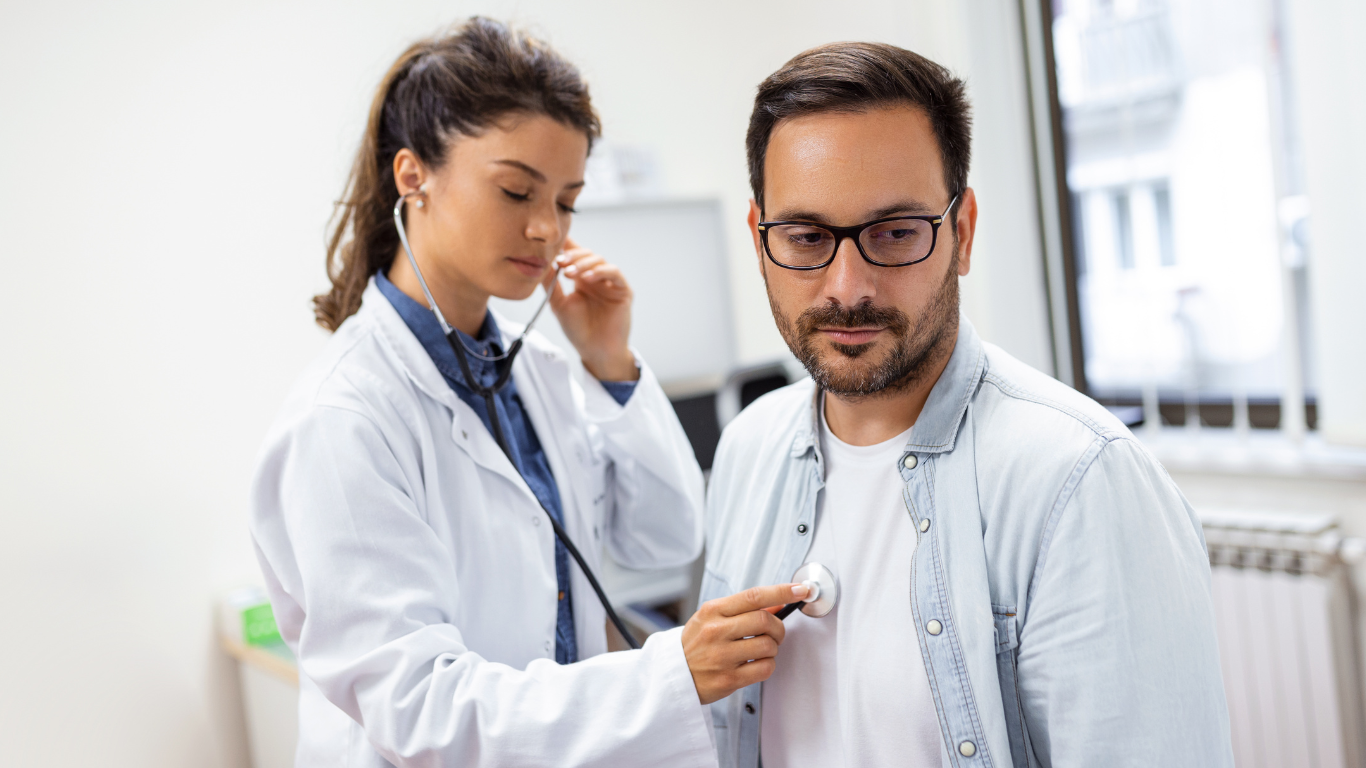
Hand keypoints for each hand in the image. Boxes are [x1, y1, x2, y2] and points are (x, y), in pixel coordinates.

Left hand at [547, 237, 636, 381]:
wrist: (595, 351)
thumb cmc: (578, 330)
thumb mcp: (558, 304)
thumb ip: (551, 284)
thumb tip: (541, 263)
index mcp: (581, 279)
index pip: (575, 255)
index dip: (566, 245)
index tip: (553, 242)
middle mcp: (596, 278)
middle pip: (587, 254)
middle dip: (572, 256)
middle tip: (559, 262)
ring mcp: (610, 283)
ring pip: (600, 260)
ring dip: (583, 263)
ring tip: (569, 272)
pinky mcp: (623, 290)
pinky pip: (614, 273)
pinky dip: (600, 272)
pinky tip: (586, 278)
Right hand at [681, 583, 809, 704]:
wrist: (673, 675)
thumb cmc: (695, 644)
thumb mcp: (711, 618)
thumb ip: (742, 610)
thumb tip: (777, 601)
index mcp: (712, 611)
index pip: (753, 596)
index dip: (781, 591)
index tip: (800, 590)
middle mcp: (716, 631)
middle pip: (764, 620)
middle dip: (778, 627)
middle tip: (775, 632)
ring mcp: (722, 656)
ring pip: (768, 646)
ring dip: (772, 648)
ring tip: (761, 650)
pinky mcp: (728, 679)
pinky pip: (764, 669)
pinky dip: (768, 666)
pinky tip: (756, 664)